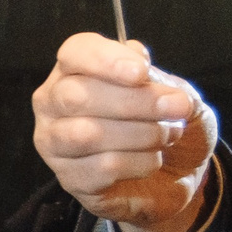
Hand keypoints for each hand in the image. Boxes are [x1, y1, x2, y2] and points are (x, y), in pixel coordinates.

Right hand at [31, 33, 219, 231]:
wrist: (176, 175)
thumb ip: (159, 78)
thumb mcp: (176, 94)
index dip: (105, 60)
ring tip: (168, 136)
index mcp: (77, 70)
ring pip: (86, 134)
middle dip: (135, 102)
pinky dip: (139, 164)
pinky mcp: (69, 178)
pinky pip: (101, 169)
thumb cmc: (167, 124)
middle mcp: (54, 103)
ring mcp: (54, 143)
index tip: (141, 72)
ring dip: (140, 134)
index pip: (74, 53)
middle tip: (177, 108)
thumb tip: (138, 62)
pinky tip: (153, 161)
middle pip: (76, 96)